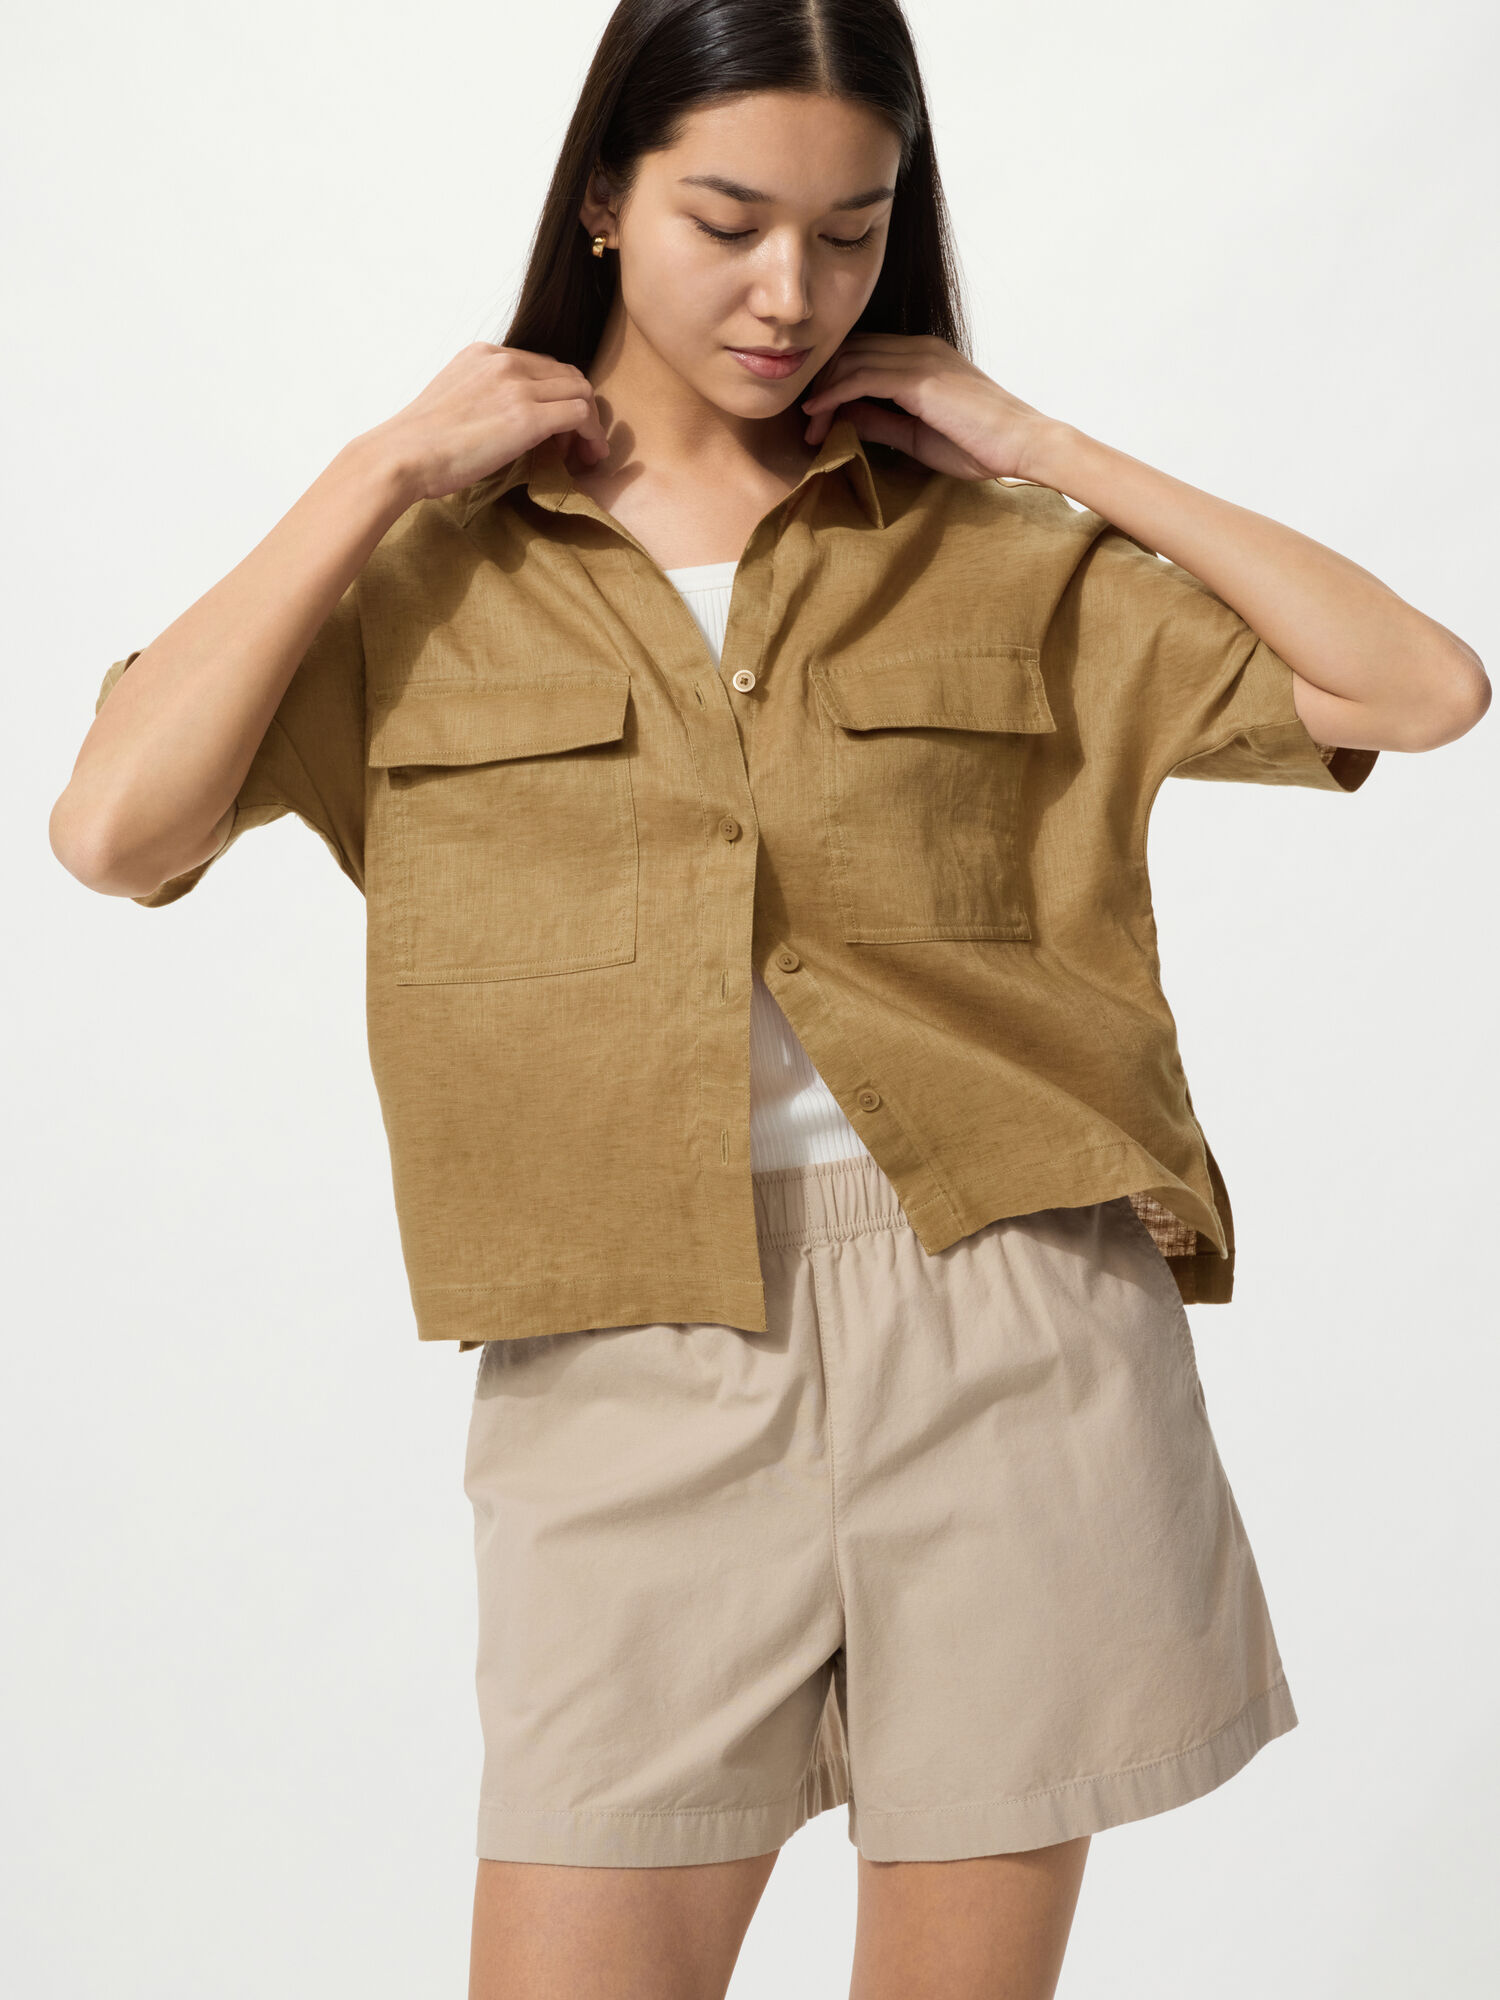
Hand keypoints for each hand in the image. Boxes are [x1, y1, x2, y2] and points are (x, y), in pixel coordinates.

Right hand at [363, 343, 609, 504]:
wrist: (402, 455)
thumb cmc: (420, 443)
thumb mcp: (452, 400)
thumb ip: (482, 397)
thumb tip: (500, 420)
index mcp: (484, 354)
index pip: (541, 366)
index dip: (557, 397)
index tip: (557, 430)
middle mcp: (504, 361)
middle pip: (568, 374)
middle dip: (580, 407)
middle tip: (576, 444)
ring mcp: (517, 386)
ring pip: (581, 391)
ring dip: (591, 423)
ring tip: (585, 453)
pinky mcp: (528, 417)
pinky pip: (582, 415)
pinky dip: (592, 435)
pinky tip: (588, 457)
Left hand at [799, 333, 1060, 482]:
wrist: (1024, 444)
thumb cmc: (980, 446)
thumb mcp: (916, 436)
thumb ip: (880, 421)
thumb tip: (842, 416)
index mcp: (922, 358)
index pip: (864, 355)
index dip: (833, 382)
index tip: (815, 418)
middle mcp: (919, 349)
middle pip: (851, 351)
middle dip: (821, 385)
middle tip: (804, 424)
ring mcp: (920, 359)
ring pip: (851, 361)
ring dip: (822, 394)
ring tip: (808, 426)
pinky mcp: (920, 378)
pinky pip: (862, 378)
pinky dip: (834, 395)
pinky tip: (816, 414)